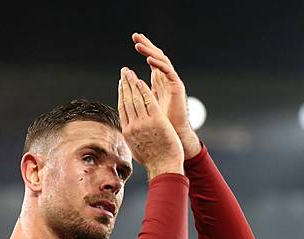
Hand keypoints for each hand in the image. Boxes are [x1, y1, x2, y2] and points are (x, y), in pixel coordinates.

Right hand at [117, 67, 183, 180]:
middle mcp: (133, 126)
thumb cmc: (153, 160)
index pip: (122, 108)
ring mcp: (144, 123)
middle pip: (127, 100)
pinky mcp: (156, 121)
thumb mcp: (137, 149)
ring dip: (132, 83)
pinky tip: (142, 81)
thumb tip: (128, 132)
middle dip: (125, 84)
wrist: (163, 167)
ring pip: (136, 98)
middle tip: (124, 72)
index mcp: (127, 132)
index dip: (121, 94)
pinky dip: (144, 90)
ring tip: (130, 72)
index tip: (121, 84)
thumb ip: (133, 137)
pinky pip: (148, 101)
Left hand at [132, 33, 201, 159]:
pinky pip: (167, 72)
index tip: (134, 42)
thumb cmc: (160, 128)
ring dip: (150, 51)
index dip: (144, 51)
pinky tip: (149, 59)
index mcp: (160, 84)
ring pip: (161, 62)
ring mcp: (173, 83)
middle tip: (136, 36)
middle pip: (157, 58)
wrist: (174, 137)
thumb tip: (126, 101)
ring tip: (139, 43)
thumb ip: (139, 102)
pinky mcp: (177, 87)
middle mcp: (167, 81)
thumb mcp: (145, 111)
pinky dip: (159, 65)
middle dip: (147, 46)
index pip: (151, 62)